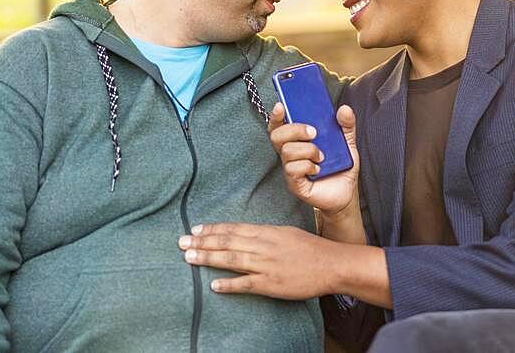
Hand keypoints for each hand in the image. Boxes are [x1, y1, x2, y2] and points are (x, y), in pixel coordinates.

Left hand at [179, 223, 335, 298]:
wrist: (332, 264)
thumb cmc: (311, 248)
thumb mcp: (287, 233)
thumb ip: (266, 235)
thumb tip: (247, 235)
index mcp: (268, 232)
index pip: (235, 228)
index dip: (214, 229)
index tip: (196, 229)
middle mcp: (264, 246)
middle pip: (228, 241)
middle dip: (203, 241)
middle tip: (182, 241)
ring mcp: (266, 265)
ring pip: (232, 259)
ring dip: (208, 258)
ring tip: (189, 257)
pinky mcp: (271, 284)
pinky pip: (246, 284)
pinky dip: (229, 284)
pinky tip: (214, 285)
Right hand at [268, 102, 359, 216]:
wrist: (347, 193)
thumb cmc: (341, 167)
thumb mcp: (348, 143)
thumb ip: (346, 125)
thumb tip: (344, 109)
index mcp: (299, 141)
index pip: (279, 126)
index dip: (276, 116)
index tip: (281, 106)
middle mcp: (291, 154)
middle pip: (277, 136)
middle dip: (295, 129)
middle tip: (314, 133)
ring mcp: (291, 169)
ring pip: (287, 151)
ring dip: (308, 150)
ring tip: (322, 157)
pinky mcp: (294, 184)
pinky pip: (293, 169)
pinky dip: (308, 166)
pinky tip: (318, 170)